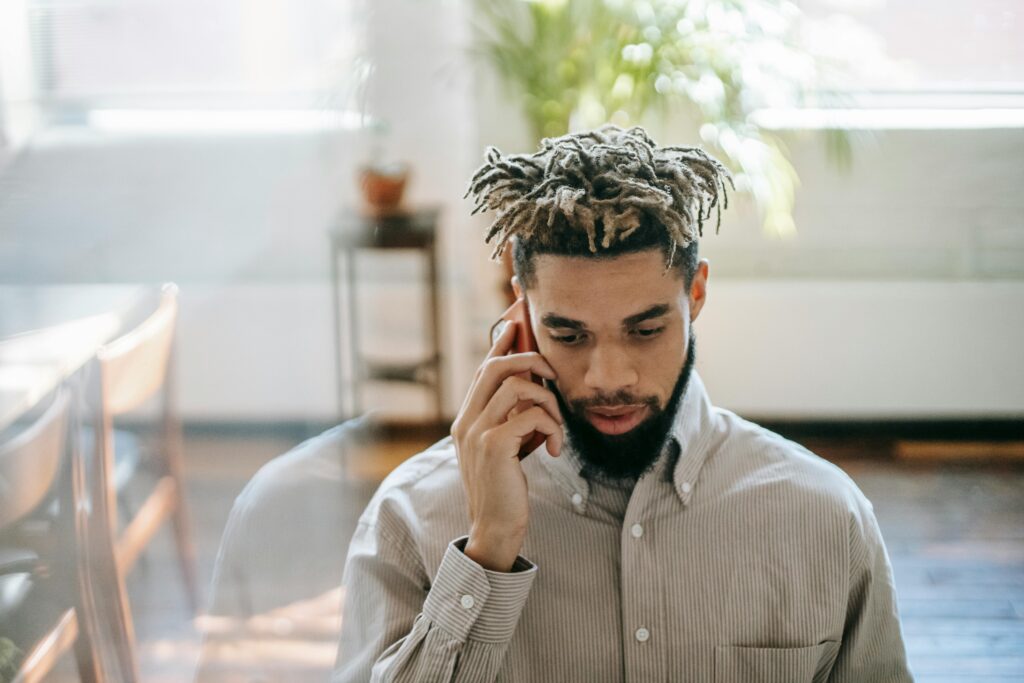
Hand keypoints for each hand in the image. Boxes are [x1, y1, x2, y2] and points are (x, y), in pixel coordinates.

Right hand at [450, 321, 563, 570]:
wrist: (495, 527)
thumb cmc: (505, 488)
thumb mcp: (504, 448)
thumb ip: (509, 420)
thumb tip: (531, 390)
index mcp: (467, 419)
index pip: (483, 370)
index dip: (499, 344)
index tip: (514, 324)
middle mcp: (466, 421)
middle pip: (496, 367)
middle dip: (530, 359)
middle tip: (554, 373)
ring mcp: (477, 432)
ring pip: (518, 387)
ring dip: (548, 401)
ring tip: (558, 426)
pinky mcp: (494, 446)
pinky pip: (531, 416)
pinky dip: (552, 427)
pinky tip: (556, 448)